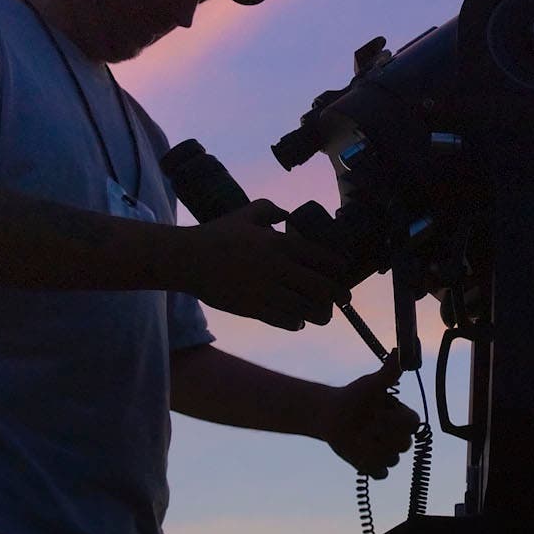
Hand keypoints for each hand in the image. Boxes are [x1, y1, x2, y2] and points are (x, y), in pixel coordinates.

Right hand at [181, 199, 348, 330]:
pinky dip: (295, 322)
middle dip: (337, 294)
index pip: (321, 257)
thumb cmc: (218, 234)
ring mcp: (268, 292)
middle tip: (344, 297)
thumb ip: (270, 210)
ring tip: (324, 315)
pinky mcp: (254, 309)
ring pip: (306, 309)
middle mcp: (280, 270)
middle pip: (321, 288)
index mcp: (281, 244)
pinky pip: (284, 320)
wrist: (189, 259)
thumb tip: (285, 214)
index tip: (343, 269)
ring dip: (320, 313)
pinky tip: (298, 322)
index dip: (337, 265)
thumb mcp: (246, 214)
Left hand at [319, 357, 421, 478]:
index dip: (394, 420)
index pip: (413, 424)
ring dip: (372, 448)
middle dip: (381, 434)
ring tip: (357, 437)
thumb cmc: (354, 397)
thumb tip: (399, 350)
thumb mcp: (371, 383)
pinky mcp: (374, 466)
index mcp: (403, 418)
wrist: (333, 414)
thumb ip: (388, 370)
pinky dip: (368, 465)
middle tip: (364, 424)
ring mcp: (387, 453)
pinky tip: (356, 451)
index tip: (376, 411)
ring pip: (391, 459)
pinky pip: (380, 473)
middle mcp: (399, 437)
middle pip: (403, 445)